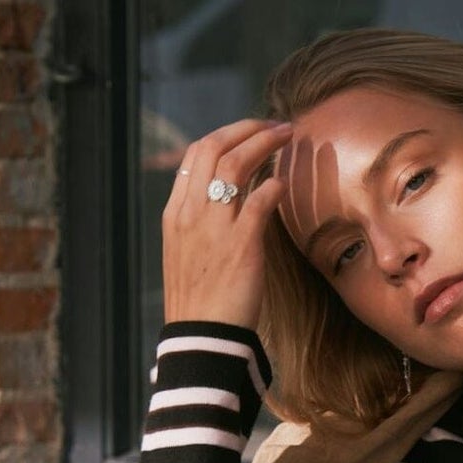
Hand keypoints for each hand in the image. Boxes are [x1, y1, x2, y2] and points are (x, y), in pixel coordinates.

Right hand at [162, 116, 293, 330]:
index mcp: (175, 213)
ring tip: (287, 138)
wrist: (202, 337)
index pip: (194, 155)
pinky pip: (262, 199)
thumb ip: (201, 223)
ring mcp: (214, 226)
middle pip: (214, 147)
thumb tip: (227, 200)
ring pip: (237, 163)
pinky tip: (285, 184)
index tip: (247, 133)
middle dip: (246, 127)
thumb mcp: (187, 254)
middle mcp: (191, 212)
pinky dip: (276, 184)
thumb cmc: (199, 302)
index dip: (223, 136)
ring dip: (265, 143)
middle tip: (273, 125)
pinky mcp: (241, 244)